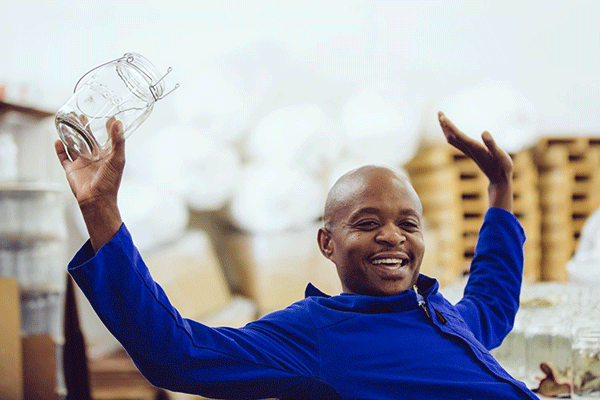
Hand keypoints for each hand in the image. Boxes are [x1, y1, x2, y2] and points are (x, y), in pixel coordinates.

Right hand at [55, 116, 124, 250]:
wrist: (96, 200)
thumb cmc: (110, 181)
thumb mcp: (117, 159)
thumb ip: (118, 142)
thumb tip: (118, 123)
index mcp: (107, 155)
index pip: (107, 138)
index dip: (108, 127)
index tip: (109, 116)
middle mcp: (94, 157)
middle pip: (88, 138)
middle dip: (84, 127)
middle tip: (81, 114)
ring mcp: (82, 163)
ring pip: (74, 145)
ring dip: (70, 134)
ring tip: (67, 122)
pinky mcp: (71, 170)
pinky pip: (63, 158)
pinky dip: (60, 149)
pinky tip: (58, 140)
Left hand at [438, 111, 512, 210]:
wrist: (499, 179)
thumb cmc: (502, 167)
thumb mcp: (500, 155)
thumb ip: (492, 144)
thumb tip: (484, 132)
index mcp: (475, 148)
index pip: (458, 136)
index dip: (450, 126)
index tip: (442, 117)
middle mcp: (469, 149)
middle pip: (451, 136)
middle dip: (444, 125)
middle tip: (439, 112)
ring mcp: (469, 151)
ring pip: (452, 139)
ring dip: (446, 128)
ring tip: (441, 117)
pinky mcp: (471, 152)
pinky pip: (457, 142)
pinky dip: (451, 133)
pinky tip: (451, 129)